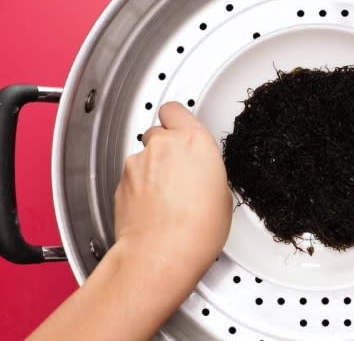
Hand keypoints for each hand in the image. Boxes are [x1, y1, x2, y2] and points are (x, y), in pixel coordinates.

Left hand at [114, 102, 231, 279]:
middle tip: (179, 171)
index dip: (177, 120)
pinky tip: (153, 208)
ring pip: (143, 157)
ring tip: (167, 198)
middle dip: (165, 148)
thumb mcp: (222, 194)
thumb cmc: (197, 230)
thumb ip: (206, 170)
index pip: (176, 110)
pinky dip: (139, 188)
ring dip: (152, 170)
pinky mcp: (121, 182)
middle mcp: (163, 145)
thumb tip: (201, 174)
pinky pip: (132, 178)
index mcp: (194, 141)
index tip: (181, 129)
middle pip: (157, 132)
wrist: (162, 254)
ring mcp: (138, 163)